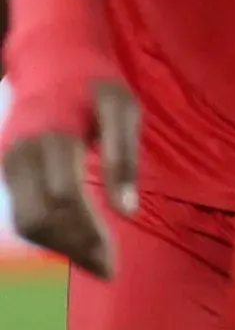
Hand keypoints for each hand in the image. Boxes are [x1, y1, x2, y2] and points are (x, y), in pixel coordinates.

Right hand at [2, 78, 135, 277]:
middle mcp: (22, 151)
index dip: (89, 233)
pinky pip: (22, 213)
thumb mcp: (123, 109)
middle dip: (74, 247)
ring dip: (61, 247)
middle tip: (109, 267)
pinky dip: (49, 235)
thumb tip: (127, 213)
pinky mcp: (7, 169)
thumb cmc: (95, 86)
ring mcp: (9, 161)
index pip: (65, 198)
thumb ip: (125, 157)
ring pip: (26, 221)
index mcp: (52, 135)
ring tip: (98, 261)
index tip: (114, 261)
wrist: (51, 62)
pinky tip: (80, 244)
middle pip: (40, 217)